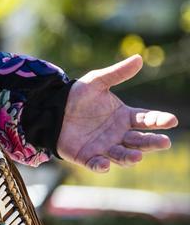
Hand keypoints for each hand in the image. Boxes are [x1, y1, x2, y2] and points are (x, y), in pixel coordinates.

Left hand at [56, 54, 176, 171]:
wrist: (53, 107)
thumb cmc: (77, 95)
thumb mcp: (97, 81)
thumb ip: (117, 73)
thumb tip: (139, 58)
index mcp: (124, 117)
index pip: (146, 120)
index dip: (159, 120)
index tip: (172, 120)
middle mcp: (118, 135)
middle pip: (140, 141)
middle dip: (152, 142)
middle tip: (164, 142)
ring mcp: (104, 147)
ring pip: (122, 155)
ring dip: (130, 157)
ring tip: (138, 156)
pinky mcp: (88, 157)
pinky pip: (96, 164)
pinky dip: (101, 166)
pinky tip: (105, 164)